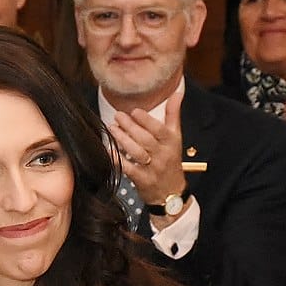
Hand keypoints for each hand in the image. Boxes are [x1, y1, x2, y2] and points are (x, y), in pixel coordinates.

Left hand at [107, 86, 188, 224]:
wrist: (171, 193)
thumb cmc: (170, 160)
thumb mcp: (176, 137)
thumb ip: (174, 114)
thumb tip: (177, 92)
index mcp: (171, 142)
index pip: (159, 129)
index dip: (146, 120)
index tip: (134, 111)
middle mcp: (163, 154)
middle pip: (145, 139)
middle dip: (130, 127)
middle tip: (117, 116)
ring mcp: (152, 168)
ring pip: (137, 152)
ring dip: (122, 140)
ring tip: (111, 129)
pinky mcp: (142, 180)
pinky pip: (129, 168)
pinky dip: (118, 159)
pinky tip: (108, 150)